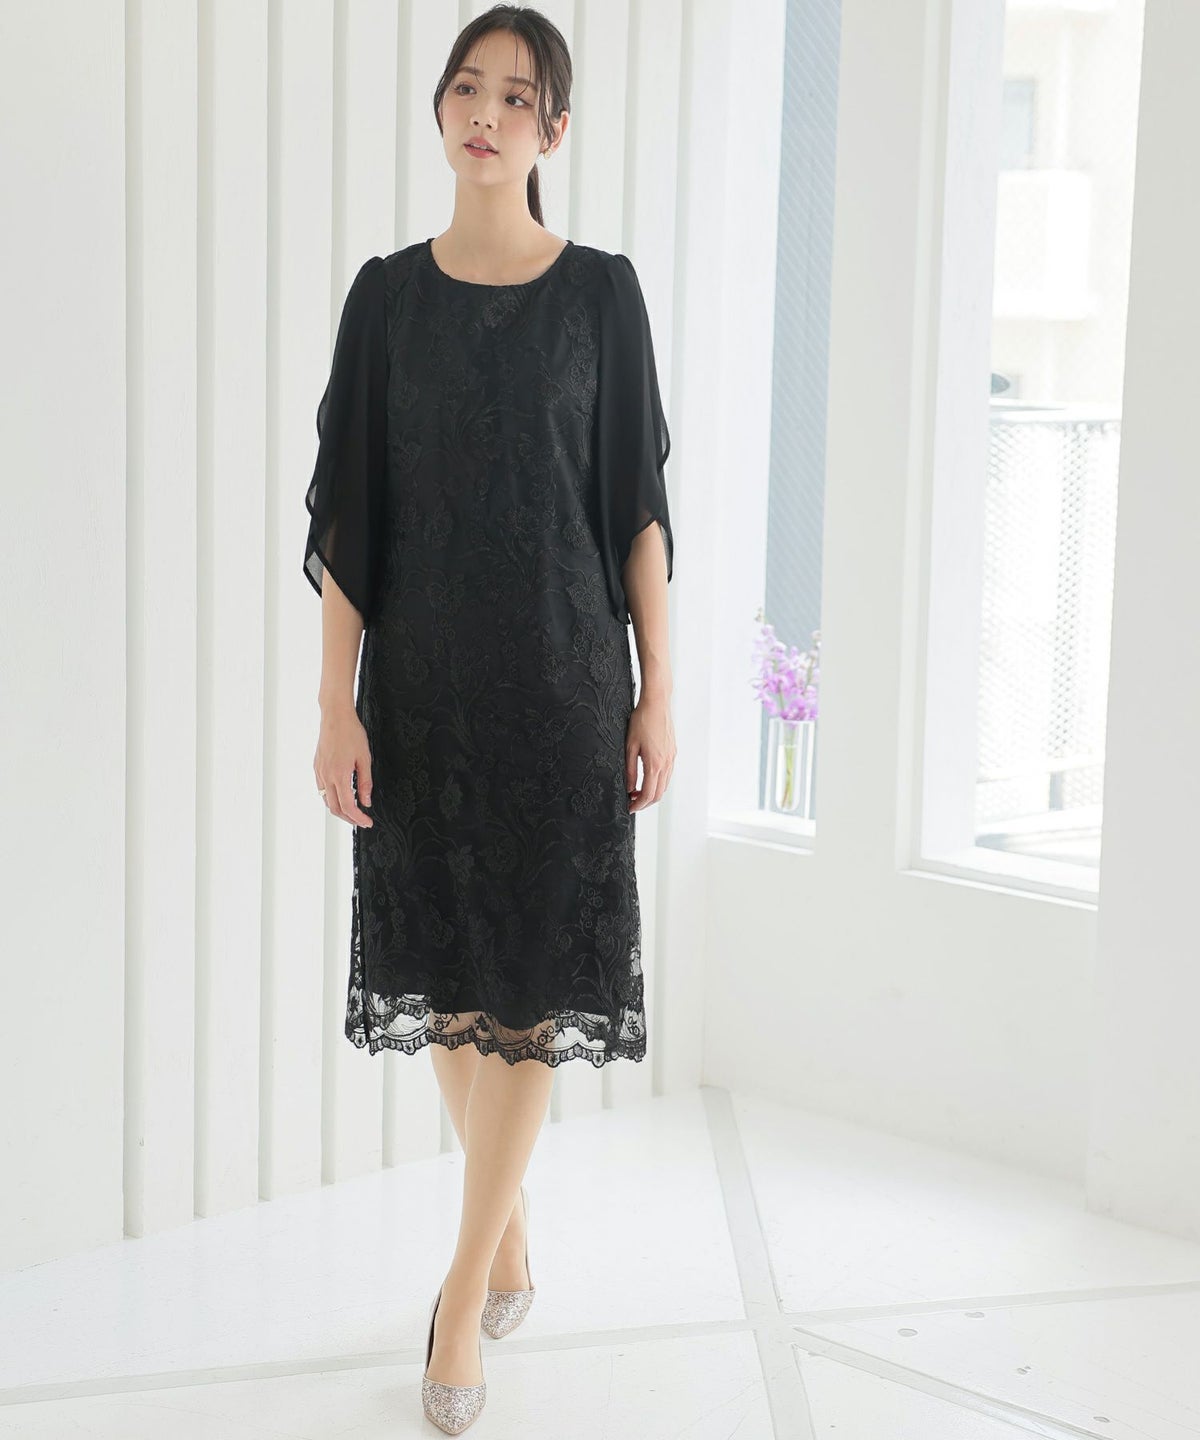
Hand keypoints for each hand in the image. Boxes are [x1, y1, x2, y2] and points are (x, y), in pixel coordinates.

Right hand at [315, 705, 374, 827]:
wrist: (335, 717)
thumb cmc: (351, 734)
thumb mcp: (365, 759)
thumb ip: (365, 783)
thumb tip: (366, 801)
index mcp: (340, 775)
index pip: (348, 806)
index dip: (358, 818)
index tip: (367, 822)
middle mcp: (326, 776)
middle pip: (335, 808)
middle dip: (349, 818)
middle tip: (361, 820)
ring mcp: (319, 772)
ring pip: (326, 801)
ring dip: (339, 809)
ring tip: (353, 811)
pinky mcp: (317, 768)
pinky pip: (322, 790)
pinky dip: (331, 798)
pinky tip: (341, 795)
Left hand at [625, 695, 675, 810]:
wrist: (657, 704)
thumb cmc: (642, 721)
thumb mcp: (630, 747)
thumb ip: (630, 770)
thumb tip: (630, 787)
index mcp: (655, 764)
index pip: (648, 794)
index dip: (638, 805)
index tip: (629, 807)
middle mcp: (666, 764)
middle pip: (658, 794)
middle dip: (645, 802)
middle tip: (632, 802)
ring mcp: (671, 758)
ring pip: (664, 785)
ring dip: (652, 792)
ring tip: (637, 791)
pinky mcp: (673, 752)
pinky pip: (668, 774)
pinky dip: (659, 782)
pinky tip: (648, 777)